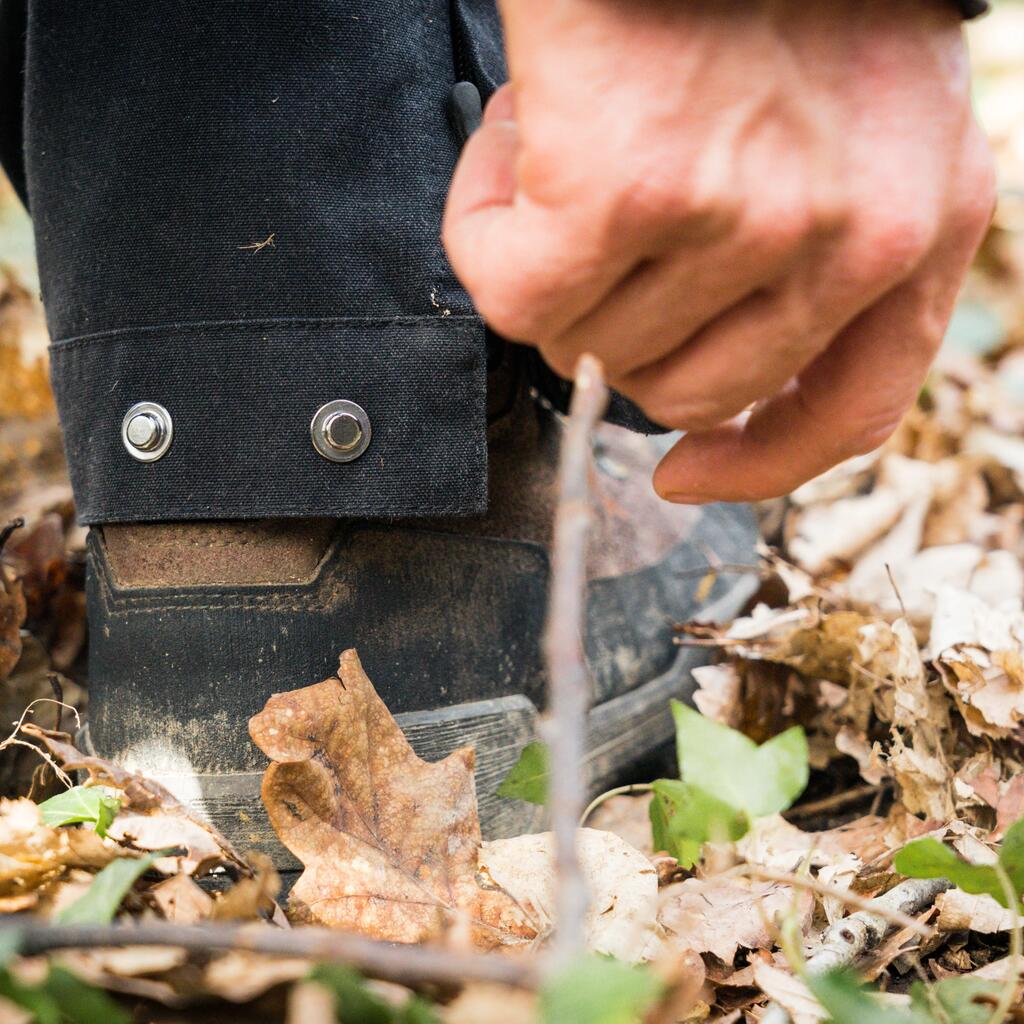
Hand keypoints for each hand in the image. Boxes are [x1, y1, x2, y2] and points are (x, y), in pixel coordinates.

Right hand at [443, 0, 994, 501]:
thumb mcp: (848, 128)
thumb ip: (807, 258)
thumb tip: (697, 379)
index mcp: (923, 217)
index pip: (851, 407)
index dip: (758, 462)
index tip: (686, 474)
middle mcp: (854, 228)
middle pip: (687, 390)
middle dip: (616, 330)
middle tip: (591, 238)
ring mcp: (747, 214)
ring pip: (593, 348)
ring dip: (550, 271)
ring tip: (558, 164)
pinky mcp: (633, 191)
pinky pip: (512, 293)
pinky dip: (483, 237)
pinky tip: (506, 165)